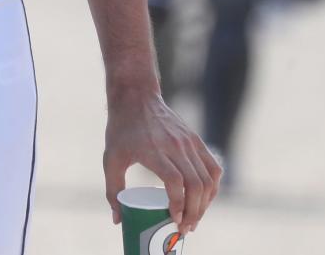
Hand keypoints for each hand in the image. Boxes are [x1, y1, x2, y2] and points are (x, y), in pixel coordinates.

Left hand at [104, 91, 221, 234]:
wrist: (136, 96)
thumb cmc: (121, 129)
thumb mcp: (110, 158)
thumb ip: (113, 190)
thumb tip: (118, 221)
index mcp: (153, 149)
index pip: (174, 181)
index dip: (178, 204)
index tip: (174, 220)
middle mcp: (174, 145)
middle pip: (195, 184)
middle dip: (194, 212)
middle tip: (185, 228)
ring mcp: (188, 141)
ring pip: (207, 178)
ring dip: (205, 204)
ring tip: (194, 218)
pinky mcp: (195, 139)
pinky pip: (213, 167)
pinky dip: (213, 187)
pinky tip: (205, 199)